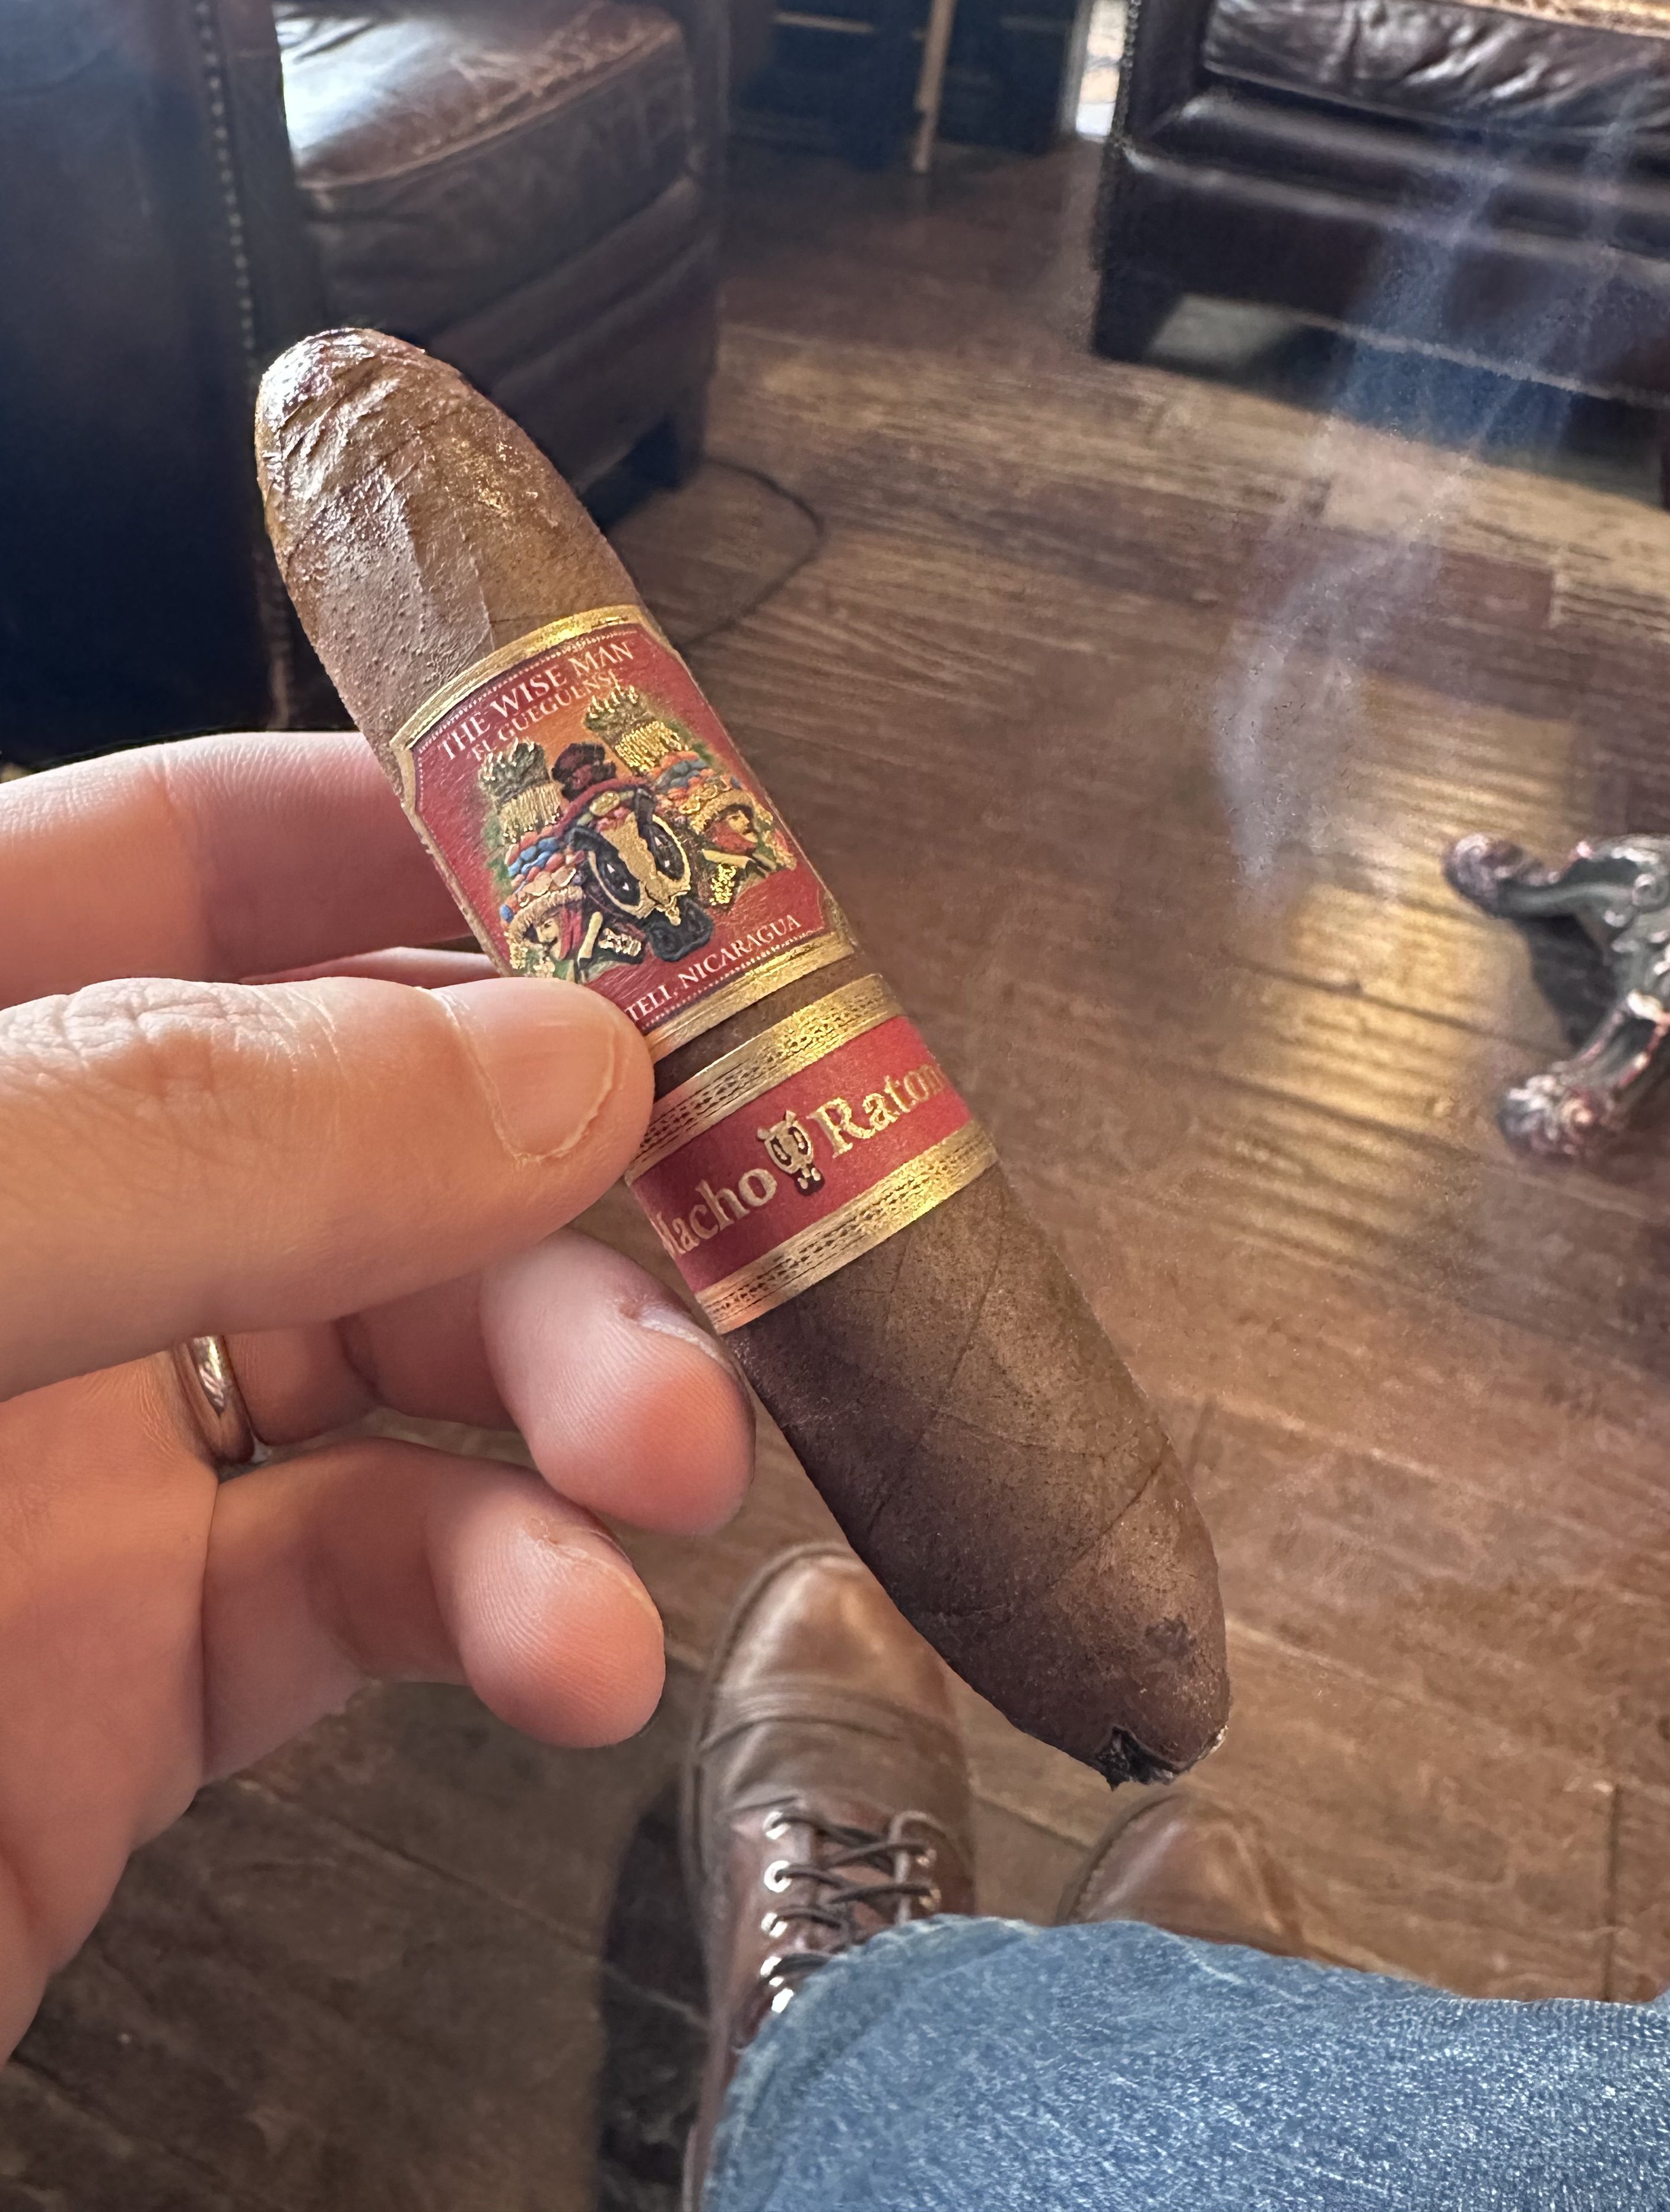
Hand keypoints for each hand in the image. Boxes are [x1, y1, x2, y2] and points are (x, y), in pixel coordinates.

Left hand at [0, 733, 752, 2053]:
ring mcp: (80, 1452)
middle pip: (377, 1117)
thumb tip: (570, 1065)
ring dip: (582, 1396)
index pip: (212, 850)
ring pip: (412, 1357)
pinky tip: (580, 1650)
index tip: (679, 885)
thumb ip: (188, 1137)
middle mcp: (24, 1219)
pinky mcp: (135, 1682)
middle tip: (749, 1227)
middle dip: (577, 1169)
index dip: (450, 836)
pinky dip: (513, 1608)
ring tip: (674, 1467)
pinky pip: (374, 1596)